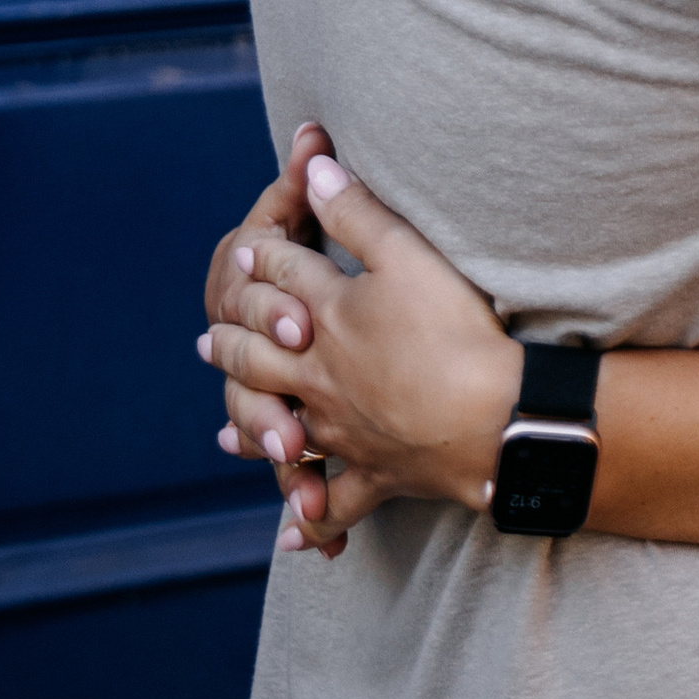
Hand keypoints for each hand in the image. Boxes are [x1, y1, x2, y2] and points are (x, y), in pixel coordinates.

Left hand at [198, 147, 523, 559]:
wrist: (490, 417)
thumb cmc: (451, 329)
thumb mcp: (406, 254)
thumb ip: (355, 211)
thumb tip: (312, 167)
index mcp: (327, 318)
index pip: (284, 279)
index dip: (265, 259)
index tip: (245, 251)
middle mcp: (320, 377)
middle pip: (260, 357)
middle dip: (234, 343)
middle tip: (209, 341)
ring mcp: (341, 431)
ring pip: (282, 429)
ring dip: (252, 426)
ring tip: (228, 430)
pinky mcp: (373, 474)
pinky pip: (333, 503)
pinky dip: (310, 518)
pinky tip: (292, 531)